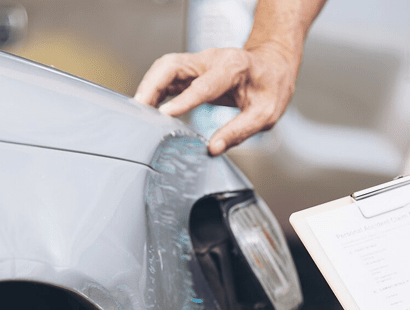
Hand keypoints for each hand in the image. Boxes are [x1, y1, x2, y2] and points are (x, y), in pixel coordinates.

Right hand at [135, 44, 297, 154]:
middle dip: (152, 86)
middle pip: (172, 66)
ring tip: (137, 113)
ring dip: (147, 87)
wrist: (271, 66)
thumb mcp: (265, 114)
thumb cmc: (270, 87)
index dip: (183, 100)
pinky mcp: (191, 70)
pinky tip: (146, 108)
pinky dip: (153, 90)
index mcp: (232, 68)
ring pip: (164, 68)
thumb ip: (239, 131)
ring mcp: (198, 63)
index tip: (165, 115)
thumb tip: (214, 149)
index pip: (203, 85)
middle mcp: (211, 60)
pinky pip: (166, 76)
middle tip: (140, 112)